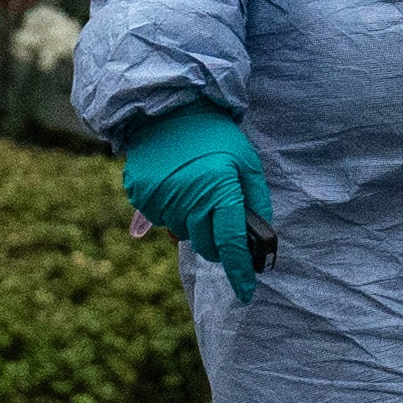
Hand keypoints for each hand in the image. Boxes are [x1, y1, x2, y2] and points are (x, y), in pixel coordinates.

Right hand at [118, 107, 275, 302]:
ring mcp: (162, 201)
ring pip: (183, 235)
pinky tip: (178, 186)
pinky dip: (173, 212)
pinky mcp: (142, 198)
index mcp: (219, 190)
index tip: (246, 293)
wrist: (169, 109)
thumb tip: (259, 238)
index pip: (232, 244)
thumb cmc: (215, 136)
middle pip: (207, 247)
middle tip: (222, 223)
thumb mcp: (247, 162)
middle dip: (218, 244)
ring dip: (194, 225)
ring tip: (196, 191)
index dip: (240, 273)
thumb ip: (256, 201)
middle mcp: (189, 200)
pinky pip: (162, 220)